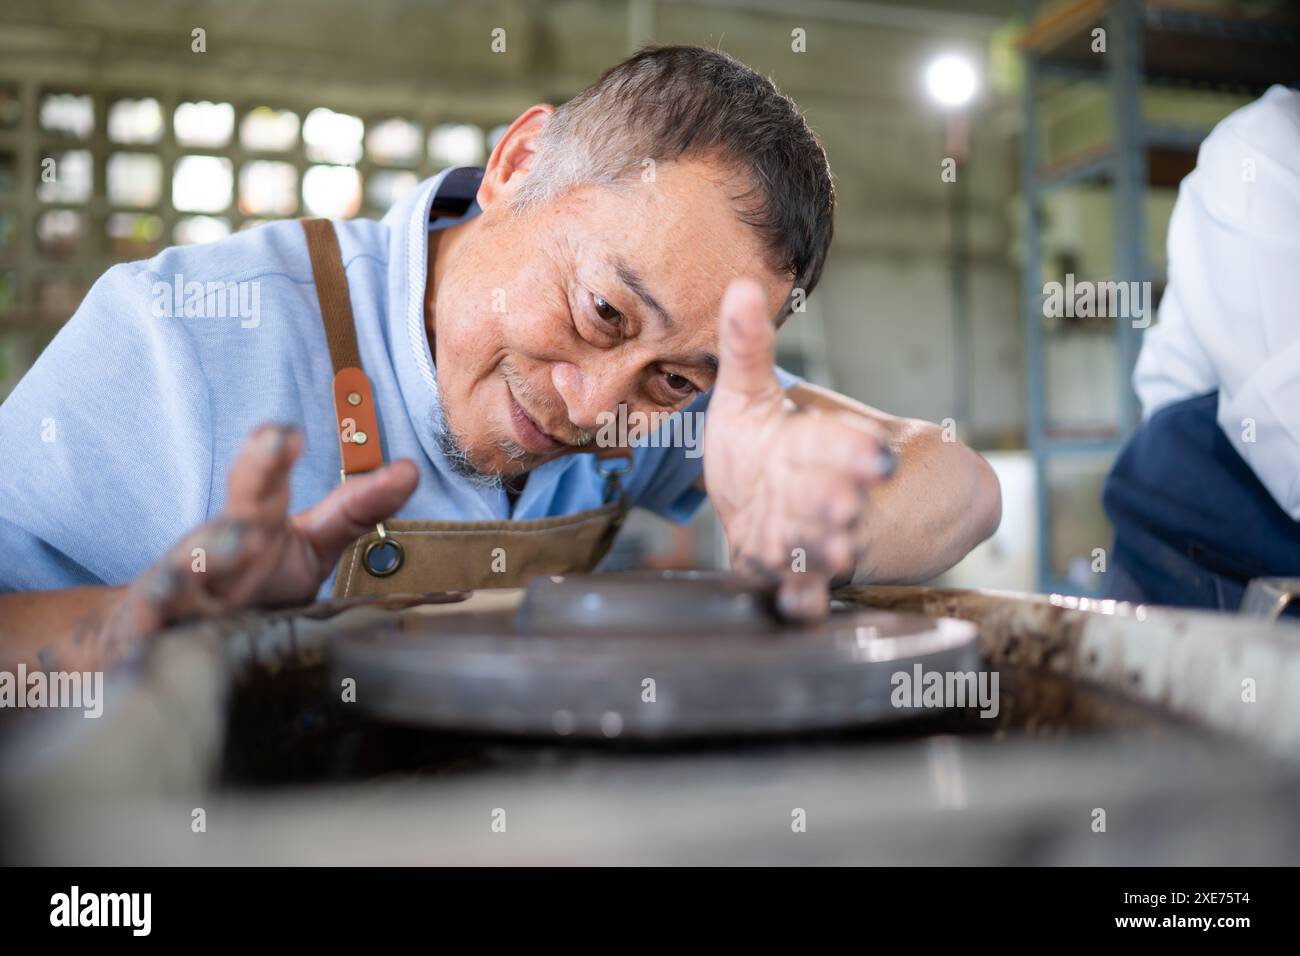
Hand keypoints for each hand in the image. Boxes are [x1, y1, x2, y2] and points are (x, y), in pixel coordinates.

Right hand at [62, 423, 417, 666]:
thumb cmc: (249, 581)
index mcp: (252, 524)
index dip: (273, 456)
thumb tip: (410, 470)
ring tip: (237, 544)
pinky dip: (154, 614)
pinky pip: (152, 623)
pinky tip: (160, 608)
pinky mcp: (154, 631)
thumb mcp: (306, 546)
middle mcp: (215, 550)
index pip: (263, 483)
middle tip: (272, 449)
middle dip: (249, 485)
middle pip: (229, 515)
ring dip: (211, 556)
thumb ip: (353, 511)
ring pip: (188, 571)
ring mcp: (182, 590)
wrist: (164, 629)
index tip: (289, 433)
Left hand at [703, 279, 891, 620]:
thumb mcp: (753, 397)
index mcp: (818, 446)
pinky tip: (802, 607)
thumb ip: (747, 350)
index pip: (839, 444)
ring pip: (822, 545)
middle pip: (834, 497)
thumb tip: (738, 285)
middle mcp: (822, 495)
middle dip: (838, 499)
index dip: (853, 450)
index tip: (875, 452)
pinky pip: (803, 593)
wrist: (802, 504)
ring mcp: (810, 539)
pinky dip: (804, 601)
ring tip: (836, 552)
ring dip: (827, 549)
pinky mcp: (794, 577)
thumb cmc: (774, 446)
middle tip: (846, 503)